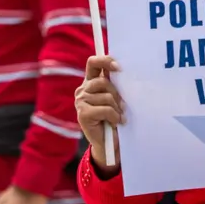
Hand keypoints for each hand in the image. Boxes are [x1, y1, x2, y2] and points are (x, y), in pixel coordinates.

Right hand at [76, 55, 123, 170]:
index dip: (105, 61)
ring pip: (106, 96)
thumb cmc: (114, 117)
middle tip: (123, 105)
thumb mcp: (115, 97)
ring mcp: (80, 101)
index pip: (93, 63)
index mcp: (90, 81)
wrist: (109, 142)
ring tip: (119, 116)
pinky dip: (114, 116)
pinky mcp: (82, 114)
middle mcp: (83, 90)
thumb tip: (124, 71)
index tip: (119, 67)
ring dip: (117, 108)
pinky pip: (105, 109)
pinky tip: (115, 122)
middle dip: (117, 93)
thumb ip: (115, 84)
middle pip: (103, 81)